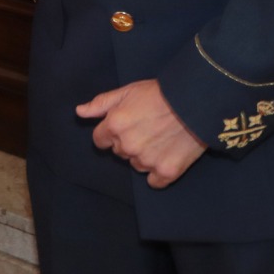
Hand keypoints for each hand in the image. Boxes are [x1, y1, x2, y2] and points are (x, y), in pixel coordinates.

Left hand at [75, 80, 206, 188]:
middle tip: (147, 128)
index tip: (126, 126)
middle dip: (128, 143)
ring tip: (161, 139)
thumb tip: (79, 112)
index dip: (111, 133)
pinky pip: (154, 181)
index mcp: (114, 126)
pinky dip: (159, 172)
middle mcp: (127, 146)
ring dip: (144, 156)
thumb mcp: (127, 91)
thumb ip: (101, 104)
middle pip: (119, 152)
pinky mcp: (166, 172)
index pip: (100, 140)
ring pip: (137, 165)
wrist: (194, 101)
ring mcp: (147, 161)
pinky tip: (167, 156)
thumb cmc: (159, 93)